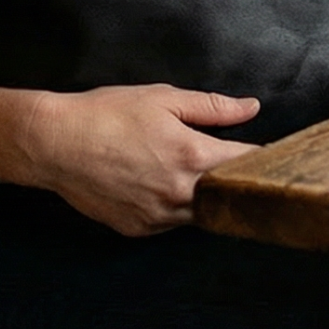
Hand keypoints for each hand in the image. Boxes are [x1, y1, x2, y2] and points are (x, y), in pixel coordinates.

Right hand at [21, 83, 260, 235]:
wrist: (55, 144)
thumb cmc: (107, 114)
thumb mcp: (164, 100)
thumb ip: (213, 107)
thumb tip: (251, 108)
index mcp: (193, 156)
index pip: (248, 163)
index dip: (264, 155)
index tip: (273, 151)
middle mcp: (180, 194)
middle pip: (228, 194)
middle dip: (234, 179)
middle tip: (231, 162)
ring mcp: (158, 216)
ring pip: (200, 213)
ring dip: (204, 196)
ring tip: (189, 171)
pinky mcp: (138, 229)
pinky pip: (170, 223)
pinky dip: (174, 207)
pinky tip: (160, 185)